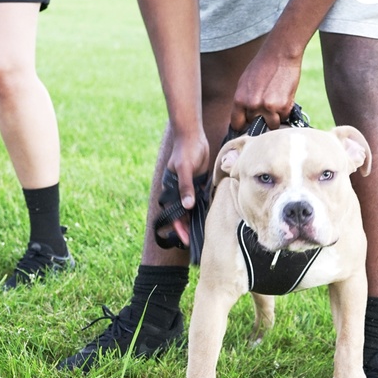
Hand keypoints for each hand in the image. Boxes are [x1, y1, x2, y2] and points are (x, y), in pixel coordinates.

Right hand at [165, 128, 209, 246]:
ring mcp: (188, 187)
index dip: (179, 227)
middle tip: (192, 242)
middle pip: (181, 214)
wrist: (192, 135)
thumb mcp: (185, 169)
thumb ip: (185, 187)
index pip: (174, 213)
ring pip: (190, 208)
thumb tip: (187, 206)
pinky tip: (206, 217)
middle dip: (185, 228)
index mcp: (171, 189)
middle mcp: (178, 191)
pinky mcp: (197, 183)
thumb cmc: (185, 150)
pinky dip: (201, 208)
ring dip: (193, 220)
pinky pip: (199, 199)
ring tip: (199, 234)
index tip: (184, 240)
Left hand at [229, 45, 302, 131]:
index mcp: (240, 100)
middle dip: (260, 119)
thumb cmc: (262, 66)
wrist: (280, 54)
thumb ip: (243, 102)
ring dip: (275, 118)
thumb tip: (243, 118)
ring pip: (272, 125)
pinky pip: (284, 117)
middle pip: (255, 126)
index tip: (248, 125)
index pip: (237, 124)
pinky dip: (285, 111)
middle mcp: (252, 106)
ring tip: (276, 104)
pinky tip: (284, 97)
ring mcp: (268, 107)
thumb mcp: (244, 83)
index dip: (243, 126)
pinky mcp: (283, 106)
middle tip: (266, 107)